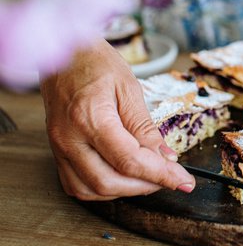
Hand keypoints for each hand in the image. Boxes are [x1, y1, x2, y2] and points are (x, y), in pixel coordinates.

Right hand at [40, 40, 194, 200]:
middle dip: (145, 186)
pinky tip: (123, 178)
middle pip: (108, 181)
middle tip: (170, 177)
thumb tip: (166, 157)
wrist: (63, 54)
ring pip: (91, 190)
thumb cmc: (96, 63)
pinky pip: (76, 185)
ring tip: (150, 177)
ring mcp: (58, 147)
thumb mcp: (130, 88)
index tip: (184, 181)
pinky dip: (103, 189)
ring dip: (125, 191)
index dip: (161, 175)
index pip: (129, 160)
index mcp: (89, 117)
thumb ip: (146, 127)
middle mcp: (69, 137)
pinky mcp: (56, 151)